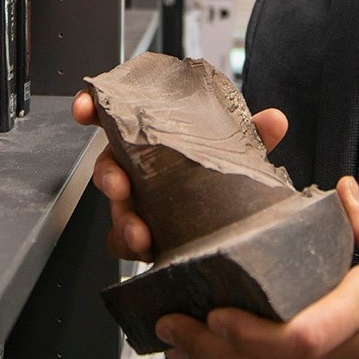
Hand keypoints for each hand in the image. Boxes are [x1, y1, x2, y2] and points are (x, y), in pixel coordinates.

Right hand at [71, 91, 288, 260]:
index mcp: (152, 134)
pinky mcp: (143, 229)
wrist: (228, 199)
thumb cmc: (219, 159)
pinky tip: (150, 251)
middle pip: (107, 166)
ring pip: (115, 209)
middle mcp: (137, 164)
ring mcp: (137, 198)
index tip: (83, 108)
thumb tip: (275, 120)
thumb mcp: (237, 142)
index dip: (92, 107)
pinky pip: (124, 241)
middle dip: (108, 177)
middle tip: (121, 188)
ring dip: (123, 221)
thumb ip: (253, 130)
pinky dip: (133, 247)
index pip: (115, 114)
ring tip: (141, 234)